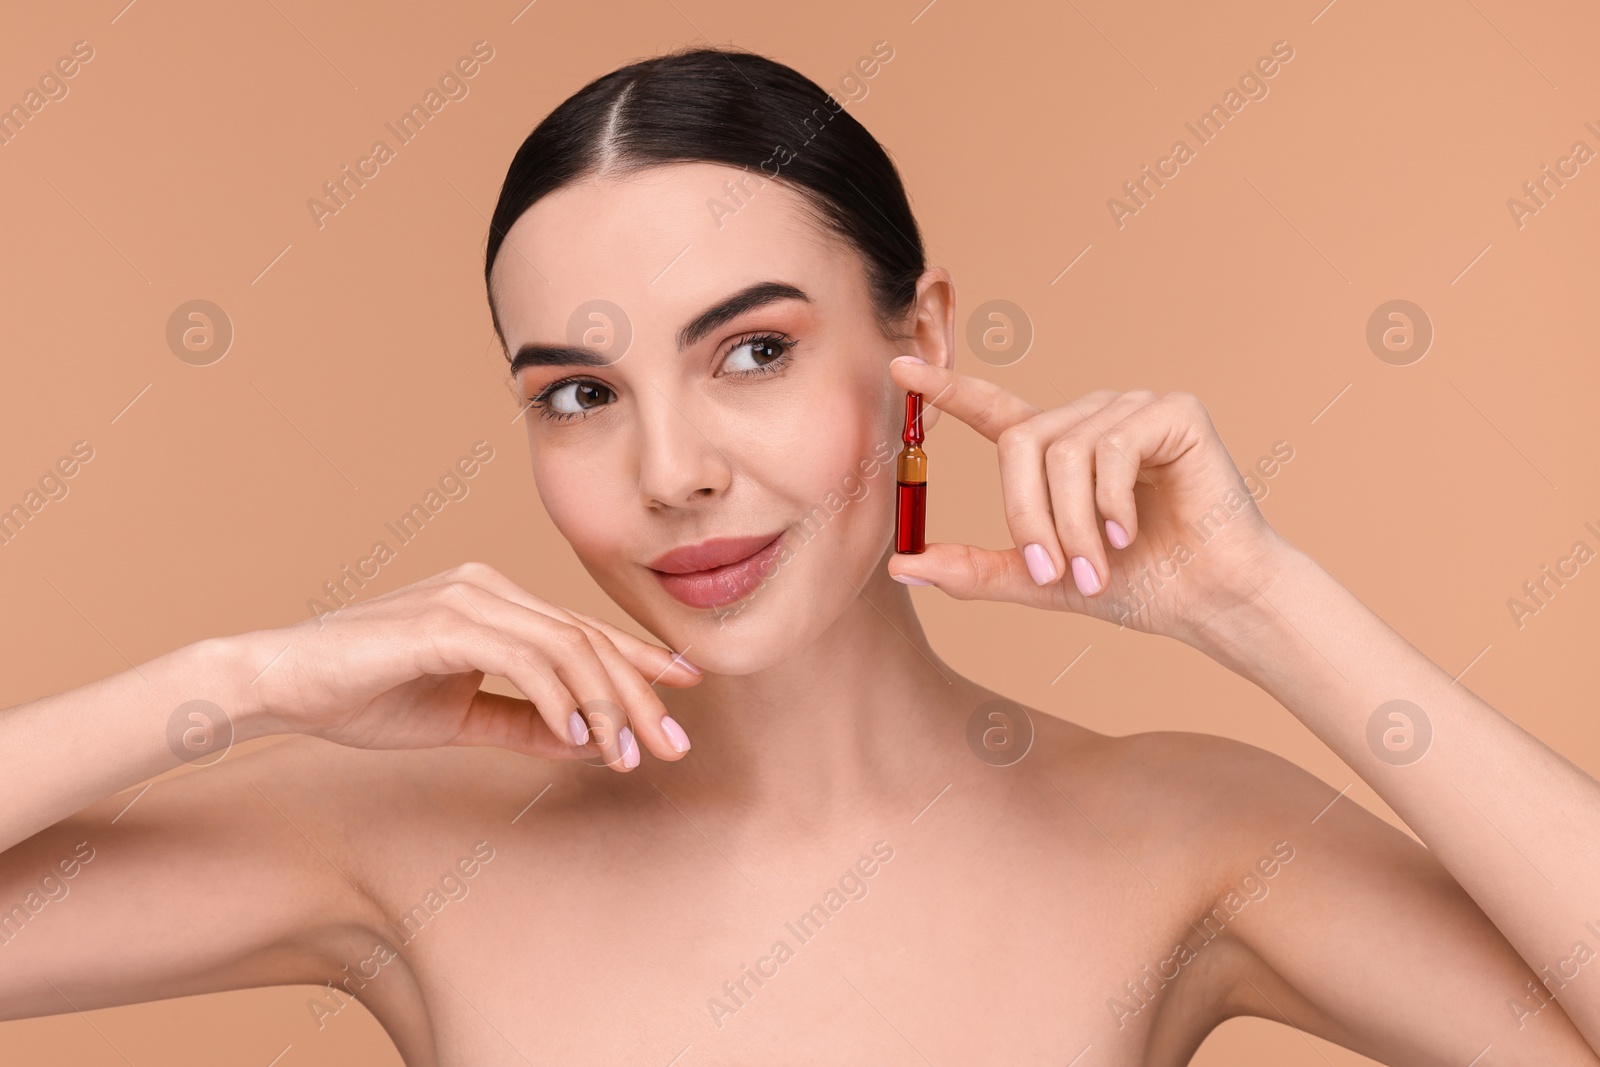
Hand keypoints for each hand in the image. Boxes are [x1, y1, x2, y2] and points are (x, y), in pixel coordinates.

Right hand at [228, 562, 701, 769]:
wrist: (280, 684)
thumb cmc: (360, 695)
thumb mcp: (459, 718)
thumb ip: (523, 723)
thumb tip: (590, 742)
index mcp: (494, 602)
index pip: (583, 632)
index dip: (639, 663)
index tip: (683, 695)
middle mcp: (489, 588)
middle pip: (587, 638)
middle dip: (640, 694)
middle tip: (675, 744)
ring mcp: (468, 599)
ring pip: (567, 647)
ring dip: (606, 706)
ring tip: (628, 755)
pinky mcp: (445, 622)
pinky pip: (524, 659)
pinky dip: (558, 700)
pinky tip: (577, 740)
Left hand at [885, 358, 1291, 642]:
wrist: (1210, 600)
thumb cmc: (1139, 586)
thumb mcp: (1041, 582)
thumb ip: (975, 570)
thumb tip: (901, 567)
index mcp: (1058, 449)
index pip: (993, 410)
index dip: (947, 389)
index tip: (900, 369)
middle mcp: (1091, 419)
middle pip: (1019, 441)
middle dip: (1025, 515)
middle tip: (1052, 572)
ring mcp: (1131, 408)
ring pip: (1062, 451)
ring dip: (1072, 522)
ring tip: (1097, 566)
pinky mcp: (1173, 409)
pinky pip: (1110, 446)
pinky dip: (1110, 501)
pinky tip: (1130, 533)